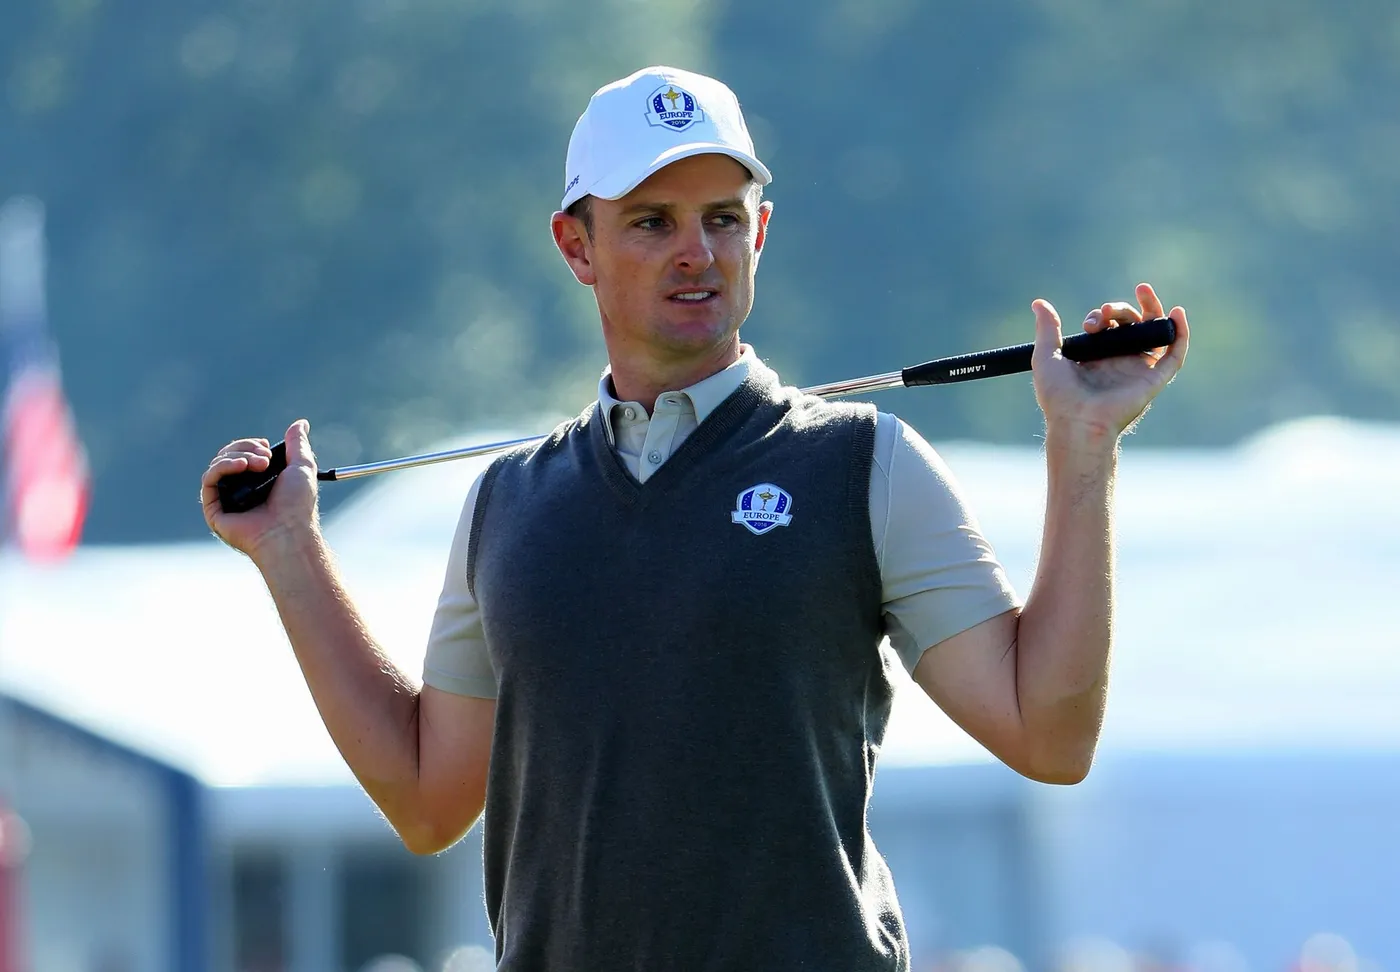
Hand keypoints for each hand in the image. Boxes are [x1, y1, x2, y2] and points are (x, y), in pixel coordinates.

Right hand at [200, 419, 319, 560]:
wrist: (289, 531)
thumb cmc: (297, 504)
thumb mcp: (302, 466)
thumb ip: (298, 444)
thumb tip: (301, 423)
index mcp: (258, 480)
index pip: (243, 453)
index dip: (251, 444)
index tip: (267, 447)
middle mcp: (241, 489)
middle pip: (229, 455)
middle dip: (246, 447)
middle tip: (265, 457)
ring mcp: (227, 498)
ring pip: (218, 464)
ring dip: (237, 456)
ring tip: (259, 464)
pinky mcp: (214, 509)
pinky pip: (209, 479)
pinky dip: (223, 466)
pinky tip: (240, 465)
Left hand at [1030, 282, 1189, 441]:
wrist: (1076, 420)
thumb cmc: (1058, 395)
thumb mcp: (1047, 355)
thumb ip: (1047, 329)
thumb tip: (1038, 303)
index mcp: (1097, 357)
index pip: (1107, 326)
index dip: (1101, 316)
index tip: (1090, 323)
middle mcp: (1119, 361)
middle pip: (1130, 325)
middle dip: (1119, 310)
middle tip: (1105, 311)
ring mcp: (1138, 369)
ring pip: (1154, 333)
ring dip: (1153, 309)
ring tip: (1143, 290)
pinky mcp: (1154, 379)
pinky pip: (1175, 355)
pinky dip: (1181, 333)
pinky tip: (1177, 312)